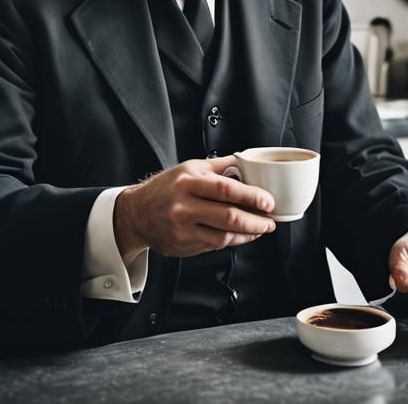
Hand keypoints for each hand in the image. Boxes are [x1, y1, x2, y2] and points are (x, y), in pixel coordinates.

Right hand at [114, 156, 275, 262]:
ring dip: (248, 234)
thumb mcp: (189, 168)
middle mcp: (184, 205)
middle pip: (228, 216)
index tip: (267, 201)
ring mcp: (183, 228)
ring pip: (224, 235)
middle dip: (255, 221)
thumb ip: (218, 166)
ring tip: (261, 228)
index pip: (225, 189)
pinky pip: (215, 245)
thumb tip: (245, 162)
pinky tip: (243, 236)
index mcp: (188, 181)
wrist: (137, 213)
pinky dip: (233, 241)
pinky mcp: (184, 245)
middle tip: (270, 220)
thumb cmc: (166, 188)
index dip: (250, 196)